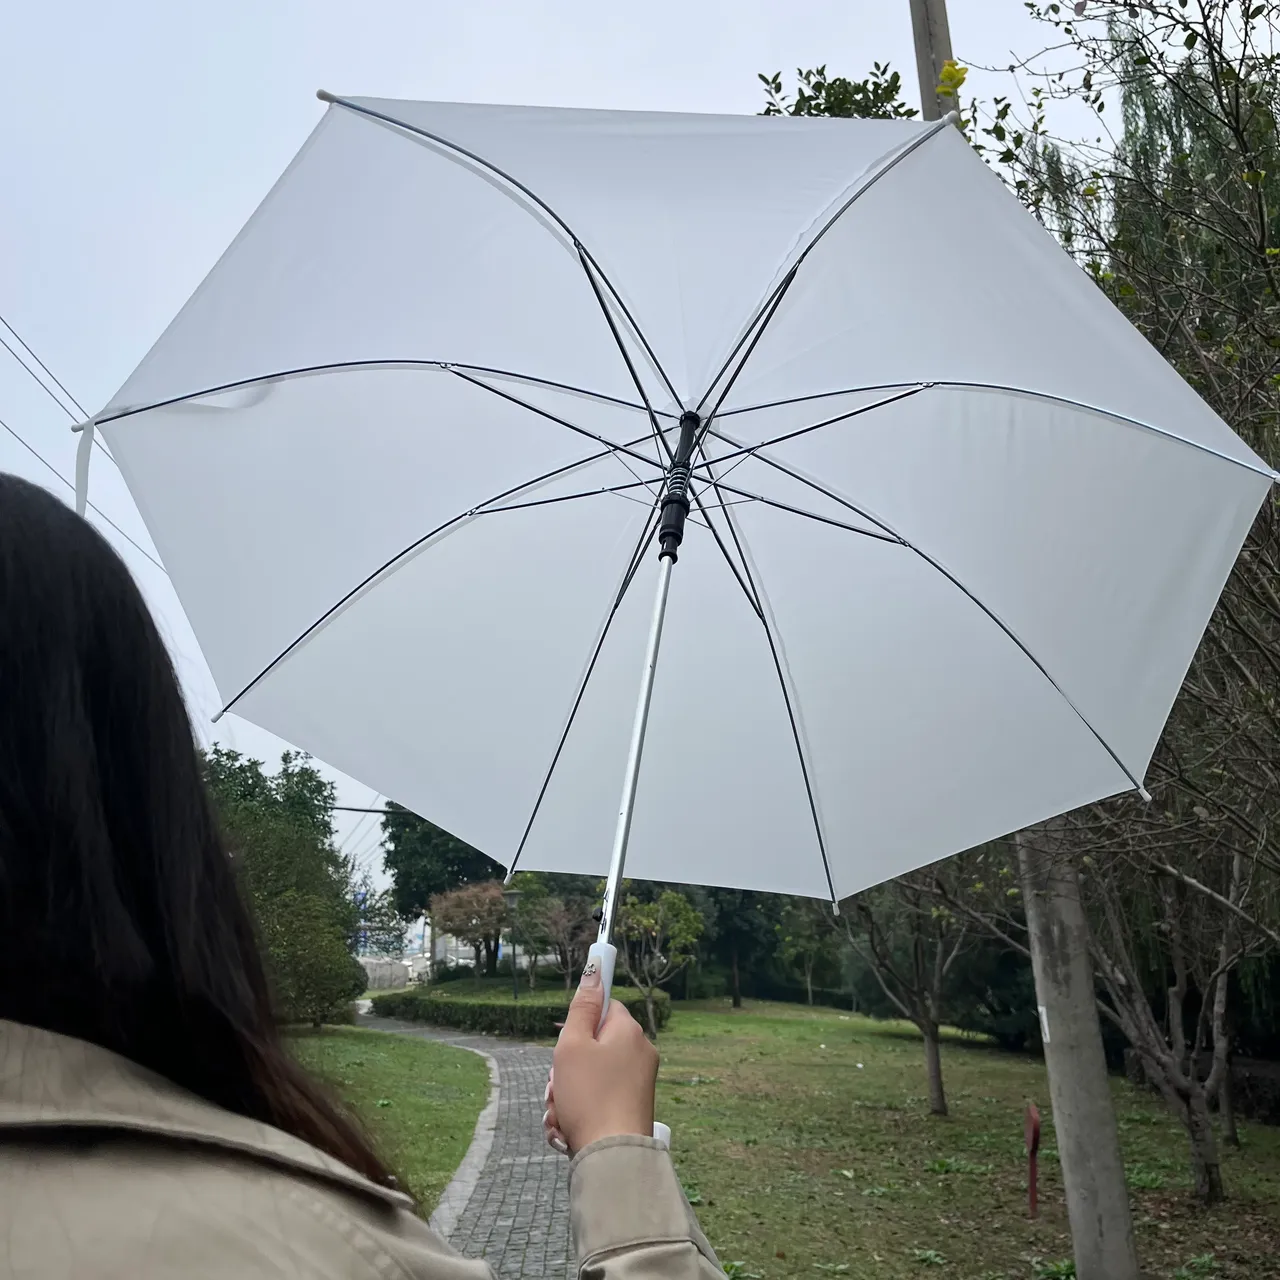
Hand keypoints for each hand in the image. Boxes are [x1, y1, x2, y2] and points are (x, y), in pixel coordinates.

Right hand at [543, 962, 656, 1155]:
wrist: (612, 1156)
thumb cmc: (589, 1096)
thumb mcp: (573, 1045)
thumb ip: (582, 1007)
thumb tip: (595, 971)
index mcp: (629, 1031)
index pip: (605, 1007)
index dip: (580, 1023)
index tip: (566, 1045)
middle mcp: (640, 1052)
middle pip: (594, 1044)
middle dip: (567, 1067)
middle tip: (558, 1085)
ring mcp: (639, 1082)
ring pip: (592, 1075)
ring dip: (569, 1092)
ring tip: (561, 1113)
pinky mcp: (633, 1106)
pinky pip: (599, 1097)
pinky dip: (581, 1109)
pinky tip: (568, 1128)